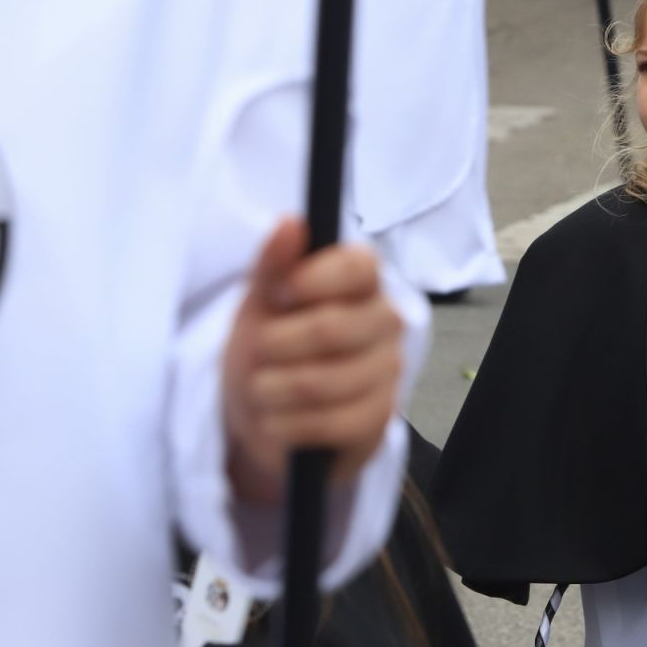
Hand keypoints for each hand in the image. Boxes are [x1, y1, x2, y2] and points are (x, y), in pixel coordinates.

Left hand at [221, 218, 402, 506]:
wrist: (268, 414)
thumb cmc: (270, 348)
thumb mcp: (261, 303)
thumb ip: (275, 264)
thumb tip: (291, 222)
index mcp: (362, 283)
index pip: (360, 265)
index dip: (314, 279)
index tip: (279, 294)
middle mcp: (385, 322)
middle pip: (333, 327)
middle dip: (277, 344)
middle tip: (259, 349)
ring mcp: (387, 372)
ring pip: (325, 381)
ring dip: (273, 390)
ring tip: (261, 389)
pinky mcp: (379, 420)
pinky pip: (330, 423)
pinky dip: (285, 424)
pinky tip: (275, 419)